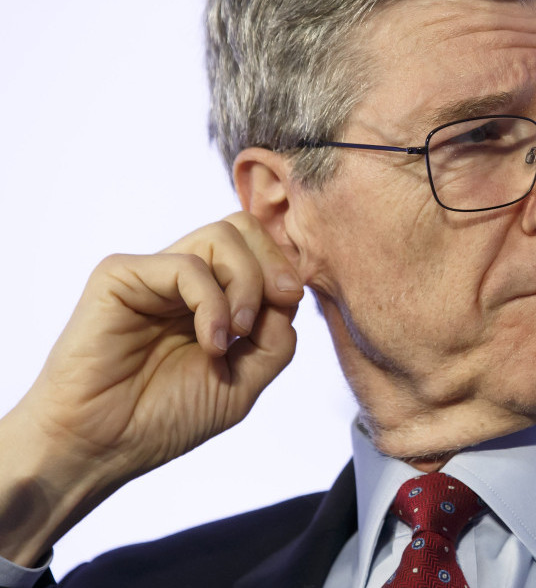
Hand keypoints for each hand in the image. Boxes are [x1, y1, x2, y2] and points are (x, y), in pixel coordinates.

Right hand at [0, 212, 302, 565]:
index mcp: (212, 298)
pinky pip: (186, 265)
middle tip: (279, 304)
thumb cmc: (164, 419)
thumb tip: (291, 291)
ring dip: (247, 284)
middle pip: (245, 229)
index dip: (285, 271)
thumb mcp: (244, 382)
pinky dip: (213, 302)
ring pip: (223, 236)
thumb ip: (276, 336)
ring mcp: (153, 275)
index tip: (291, 304)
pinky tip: (213, 343)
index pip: (261, 252)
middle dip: (273, 264)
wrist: (101, 448)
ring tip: (236, 335)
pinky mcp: (121, 276)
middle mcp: (183, 281)